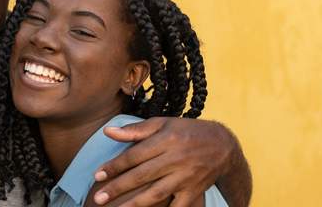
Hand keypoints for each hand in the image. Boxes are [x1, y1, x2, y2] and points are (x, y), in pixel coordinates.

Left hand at [92, 117, 242, 206]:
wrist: (223, 145)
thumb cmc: (187, 131)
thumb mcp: (163, 124)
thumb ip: (135, 130)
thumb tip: (108, 132)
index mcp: (166, 140)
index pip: (135, 155)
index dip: (115, 166)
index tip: (98, 175)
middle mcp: (176, 159)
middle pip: (142, 175)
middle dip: (118, 188)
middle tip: (99, 198)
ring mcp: (186, 177)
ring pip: (156, 193)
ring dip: (135, 204)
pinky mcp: (194, 191)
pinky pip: (177, 206)